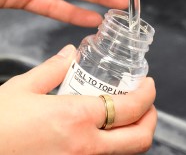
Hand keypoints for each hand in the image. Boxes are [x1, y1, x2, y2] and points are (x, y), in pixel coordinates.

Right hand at [0, 45, 156, 153]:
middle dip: (150, 118)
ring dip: (135, 133)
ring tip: (128, 116)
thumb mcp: (21, 90)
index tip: (148, 84)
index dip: (148, 94)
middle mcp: (85, 147)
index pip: (130, 107)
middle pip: (140, 138)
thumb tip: (70, 54)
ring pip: (127, 154)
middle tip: (146, 103)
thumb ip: (53, 68)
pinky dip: (116, 147)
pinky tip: (105, 133)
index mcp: (75, 118)